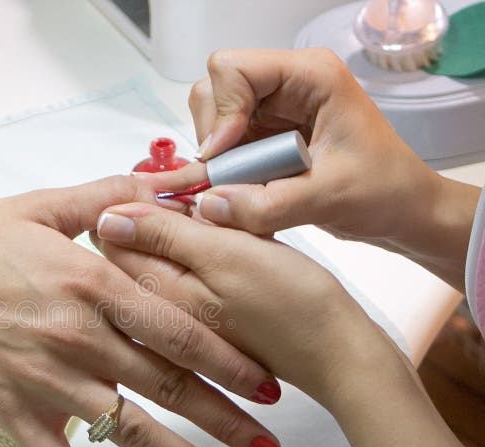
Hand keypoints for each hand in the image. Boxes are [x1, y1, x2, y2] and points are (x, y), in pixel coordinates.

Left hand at [92, 200, 398, 405]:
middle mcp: (158, 304)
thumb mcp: (224, 257)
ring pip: (164, 253)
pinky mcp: (209, 311)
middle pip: (134, 243)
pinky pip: (190, 268)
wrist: (339, 354)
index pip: (110, 235)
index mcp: (154, 290)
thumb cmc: (290, 303)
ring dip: (184, 227)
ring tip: (222, 217)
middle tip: (200, 197)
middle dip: (158, 212)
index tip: (168, 182)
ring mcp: (183, 310)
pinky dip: (205, 246)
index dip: (133, 200)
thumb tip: (106, 217)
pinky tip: (232, 240)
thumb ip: (164, 236)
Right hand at [146, 48, 478, 288]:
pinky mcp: (265, 136)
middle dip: (212, 135)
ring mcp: (273, 110)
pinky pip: (223, 146)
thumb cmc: (385, 190)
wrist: (403, 210)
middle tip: (230, 175)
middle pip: (214, 90)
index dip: (220, 111)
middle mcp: (286, 84)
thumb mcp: (327, 199)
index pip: (232, 69)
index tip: (223, 155)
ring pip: (212, 119)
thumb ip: (266, 205)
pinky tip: (246, 190)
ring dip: (217, 157)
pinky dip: (224, 170)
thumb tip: (209, 204)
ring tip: (243, 187)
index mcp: (310, 76)